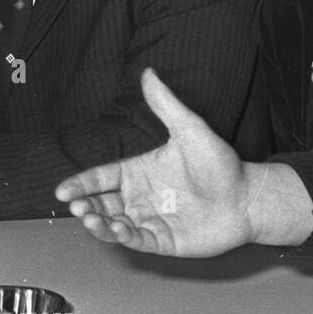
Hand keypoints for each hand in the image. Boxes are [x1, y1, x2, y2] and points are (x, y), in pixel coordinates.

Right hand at [55, 68, 265, 256]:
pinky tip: (118, 228)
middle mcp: (142, 197)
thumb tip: (149, 72)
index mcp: (140, 172)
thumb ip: (166, 105)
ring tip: (91, 218)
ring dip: (98, 223)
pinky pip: (136, 240)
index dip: (80, 184)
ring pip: (113, 224)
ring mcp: (151, 219)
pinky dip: (123, 237)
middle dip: (84, 206)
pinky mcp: (164, 240)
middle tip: (76, 205)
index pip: (101, 178)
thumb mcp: (190, 130)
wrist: (249, 196)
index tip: (63, 190)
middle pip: (101, 203)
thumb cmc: (222, 165)